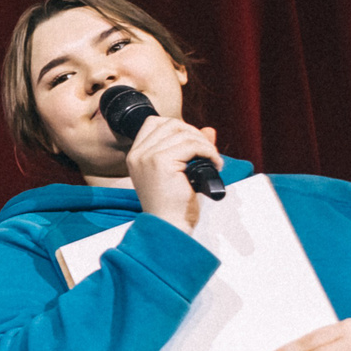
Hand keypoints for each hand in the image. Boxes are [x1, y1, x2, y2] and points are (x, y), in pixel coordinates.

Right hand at [125, 116, 221, 233]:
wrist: (169, 226)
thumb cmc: (173, 206)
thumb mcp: (181, 172)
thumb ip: (191, 148)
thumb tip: (208, 130)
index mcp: (136, 156)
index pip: (154, 123)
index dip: (178, 127)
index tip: (193, 143)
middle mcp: (138, 154)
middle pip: (170, 124)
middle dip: (194, 134)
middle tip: (207, 153)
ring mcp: (147, 157)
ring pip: (183, 133)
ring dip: (205, 144)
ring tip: (213, 161)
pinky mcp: (160, 162)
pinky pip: (192, 145)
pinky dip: (209, 152)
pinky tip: (214, 165)